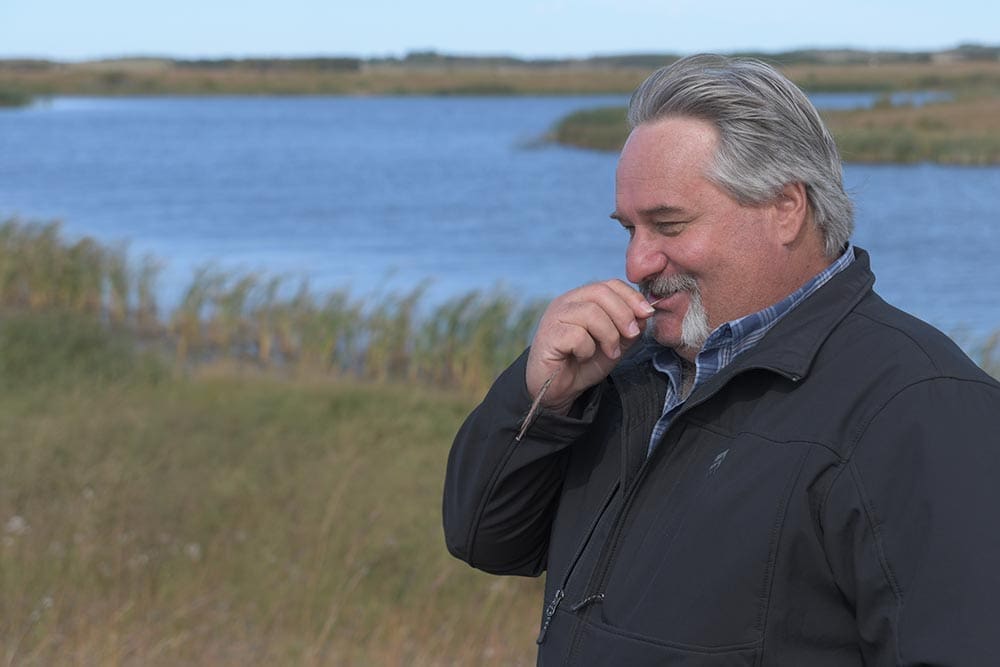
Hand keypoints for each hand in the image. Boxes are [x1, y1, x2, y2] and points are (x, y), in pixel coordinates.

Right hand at [525, 279, 655, 414]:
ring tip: (610, 352)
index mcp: (582, 299)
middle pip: (601, 293)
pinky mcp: (548, 336)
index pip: (609, 284)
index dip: (631, 296)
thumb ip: (629, 328)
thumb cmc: (583, 364)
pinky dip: (587, 349)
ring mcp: (555, 317)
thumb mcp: (615, 344)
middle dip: (624, 314)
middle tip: (632, 335)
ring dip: (609, 335)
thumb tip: (644, 314)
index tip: (647, 314)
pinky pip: (577, 335)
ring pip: (591, 313)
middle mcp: (566, 302)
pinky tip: (583, 357)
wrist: (559, 391)